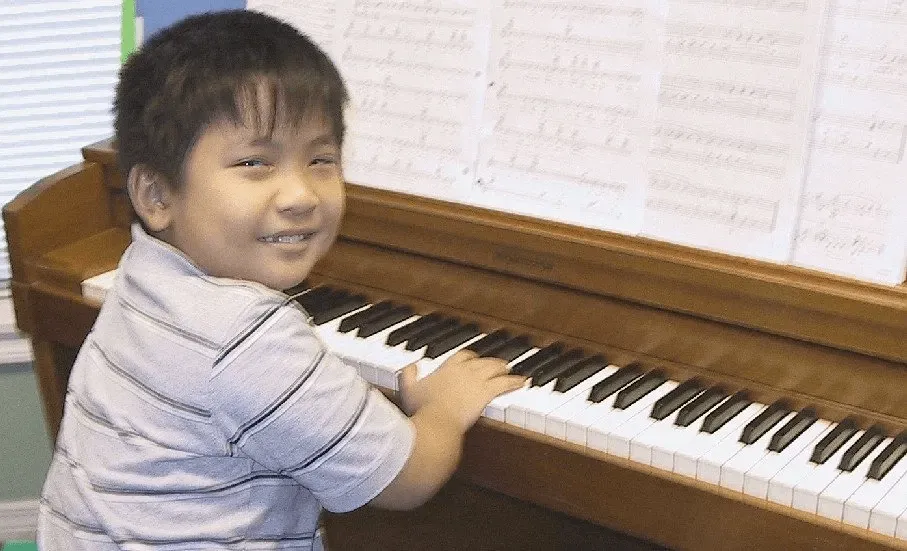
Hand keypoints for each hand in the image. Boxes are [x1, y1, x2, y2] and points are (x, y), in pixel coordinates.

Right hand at [397, 350, 526, 430]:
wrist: (436, 422)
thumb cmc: (422, 410)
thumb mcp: (407, 389)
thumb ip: (408, 375)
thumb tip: (410, 366)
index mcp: (446, 368)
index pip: (461, 355)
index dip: (468, 356)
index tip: (472, 359)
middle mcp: (464, 371)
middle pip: (481, 360)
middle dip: (490, 361)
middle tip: (497, 363)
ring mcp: (476, 381)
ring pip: (495, 368)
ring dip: (503, 368)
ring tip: (510, 369)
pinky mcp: (486, 393)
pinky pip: (505, 383)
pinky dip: (515, 381)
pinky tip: (523, 381)